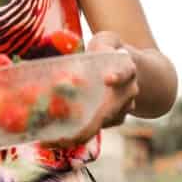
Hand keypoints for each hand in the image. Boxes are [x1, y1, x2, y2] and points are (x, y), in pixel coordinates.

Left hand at [40, 31, 138, 147]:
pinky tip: (52, 140)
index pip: (125, 72)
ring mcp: (122, 109)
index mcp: (127, 69)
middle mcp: (128, 92)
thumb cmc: (111, 52)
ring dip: (77, 134)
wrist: (130, 70)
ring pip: (100, 125)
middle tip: (67, 134)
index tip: (107, 79)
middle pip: (110, 111)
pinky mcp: (113, 120)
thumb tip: (92, 54)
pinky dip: (75, 136)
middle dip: (89, 123)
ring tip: (51, 140)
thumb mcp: (107, 41)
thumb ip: (102, 44)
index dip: (117, 75)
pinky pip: (94, 130)